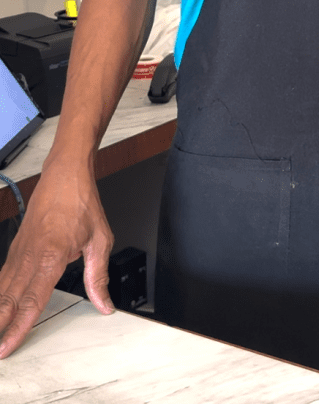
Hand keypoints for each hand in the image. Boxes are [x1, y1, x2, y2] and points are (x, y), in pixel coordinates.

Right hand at [0, 162, 114, 357]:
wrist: (65, 174)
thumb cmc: (81, 203)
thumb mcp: (100, 239)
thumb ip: (98, 276)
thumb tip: (104, 304)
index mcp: (52, 256)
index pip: (32, 301)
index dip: (19, 328)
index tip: (7, 347)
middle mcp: (31, 255)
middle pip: (9, 299)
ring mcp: (20, 250)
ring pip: (2, 288)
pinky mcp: (16, 246)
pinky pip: (3, 274)